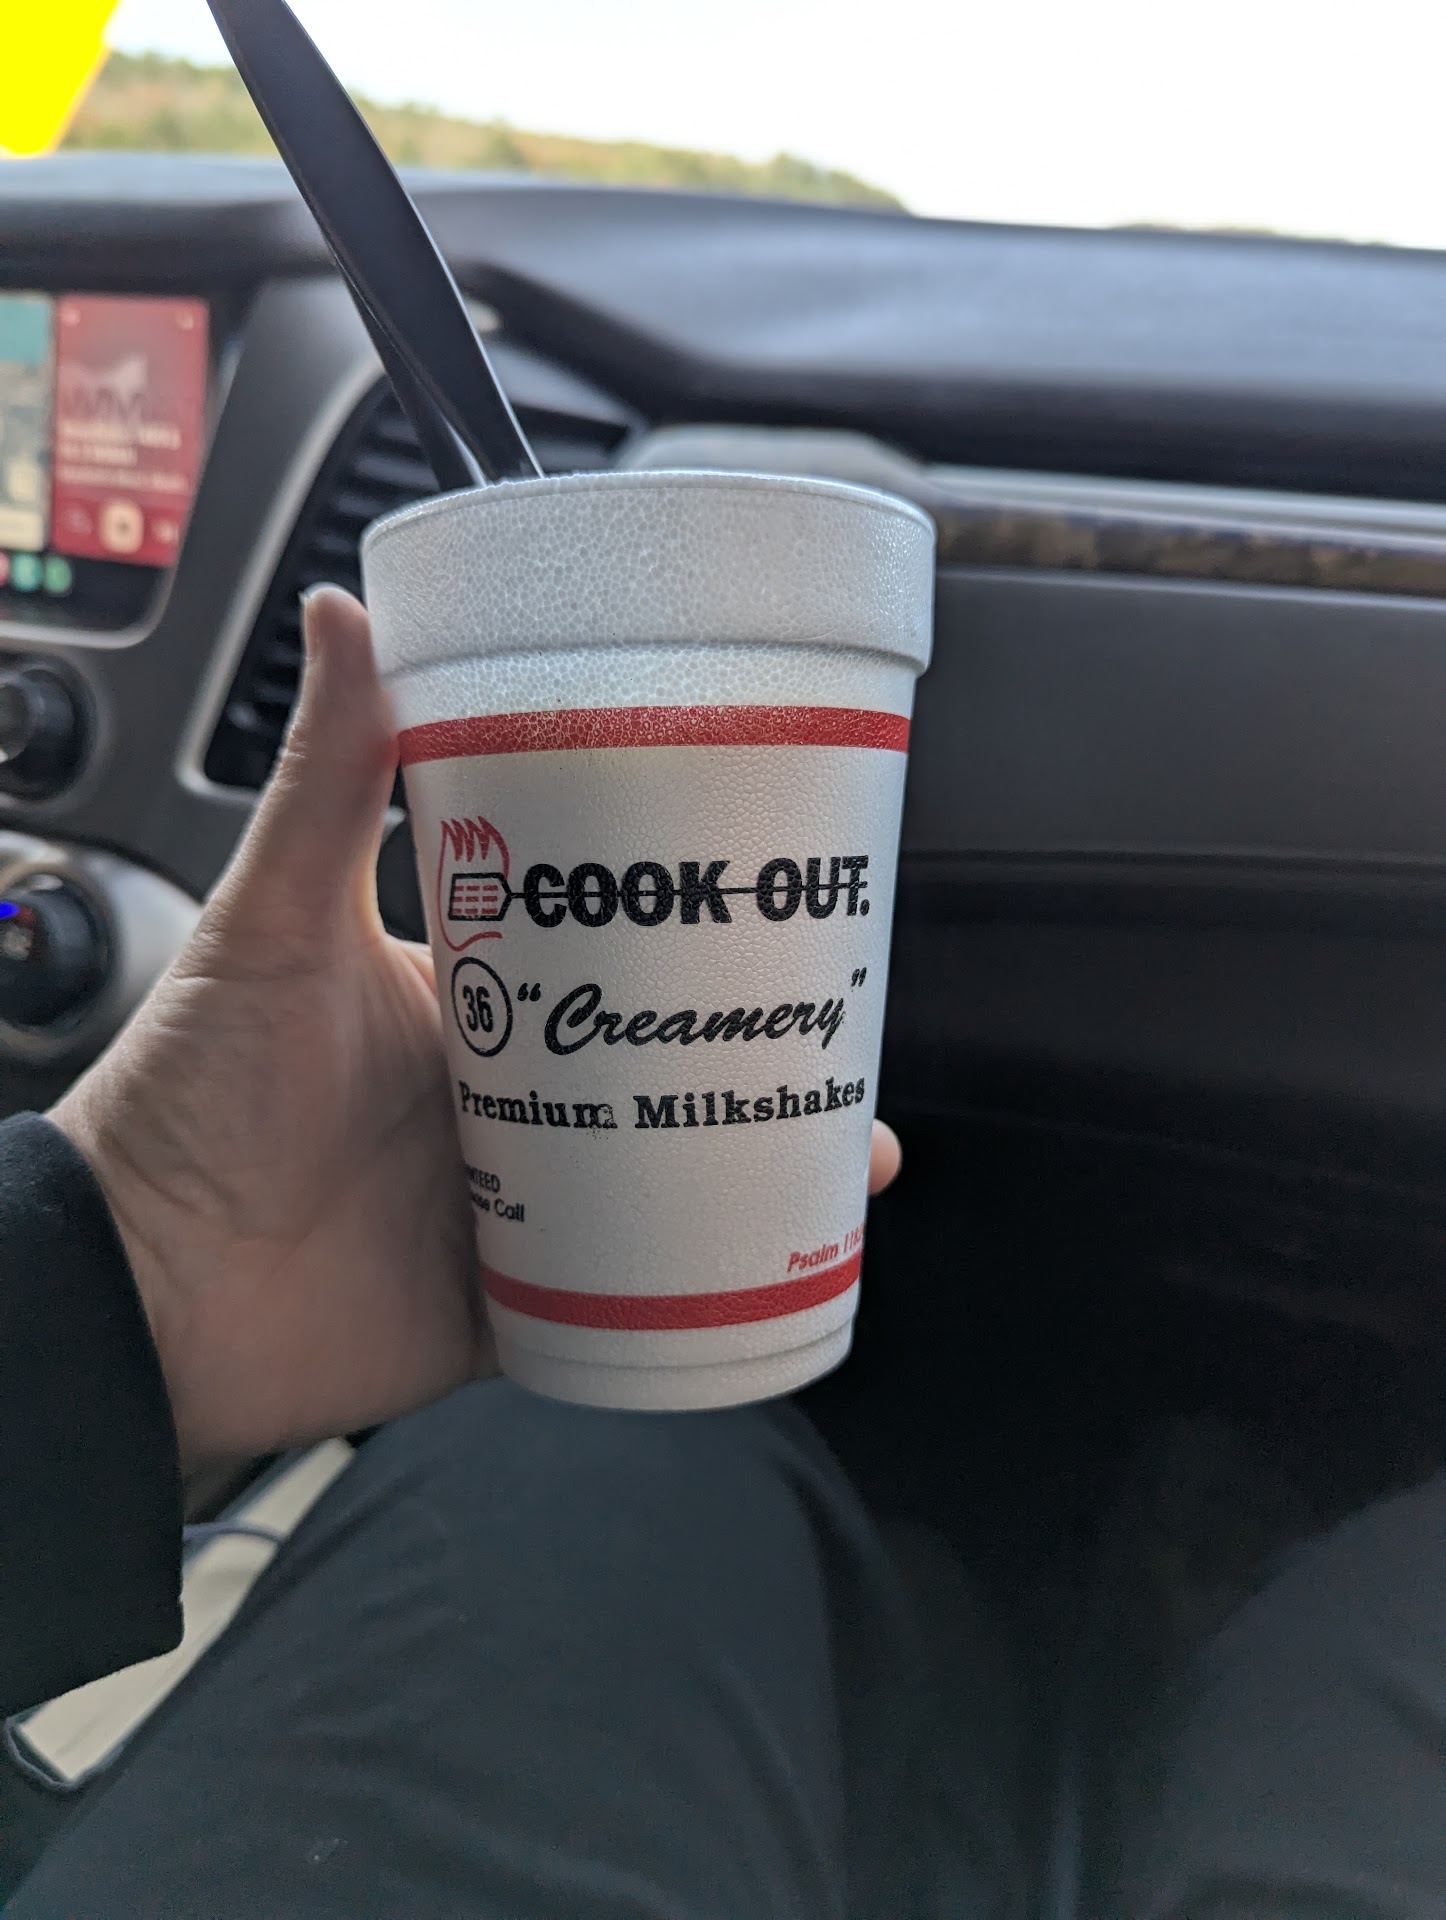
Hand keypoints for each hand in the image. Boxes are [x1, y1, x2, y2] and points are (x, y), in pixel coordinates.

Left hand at [51, 588, 902, 1463]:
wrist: (147, 1294)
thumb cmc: (191, 1099)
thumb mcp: (271, 925)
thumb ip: (325, 784)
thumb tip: (343, 613)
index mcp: (468, 995)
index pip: (602, 938)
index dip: (686, 913)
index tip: (771, 877)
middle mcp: (505, 1091)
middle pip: (655, 1052)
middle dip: (753, 1035)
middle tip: (840, 1009)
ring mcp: (519, 1195)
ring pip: (669, 1166)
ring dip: (762, 1152)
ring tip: (851, 1134)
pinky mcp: (519, 1292)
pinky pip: (638, 1284)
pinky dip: (714, 1276)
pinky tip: (781, 1253)